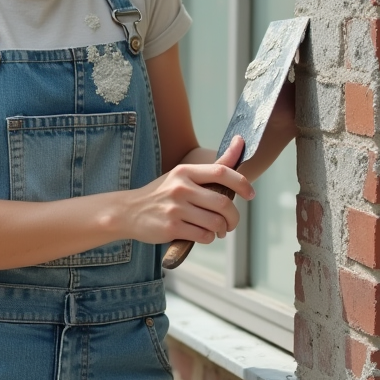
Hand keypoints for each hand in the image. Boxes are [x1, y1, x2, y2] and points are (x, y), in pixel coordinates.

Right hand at [126, 136, 255, 244]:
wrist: (128, 212)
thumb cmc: (163, 194)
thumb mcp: (184, 176)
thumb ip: (214, 166)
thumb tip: (240, 141)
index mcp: (185, 172)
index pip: (221, 172)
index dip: (242, 183)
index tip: (251, 194)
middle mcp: (180, 188)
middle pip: (223, 202)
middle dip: (234, 217)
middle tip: (231, 222)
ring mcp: (175, 208)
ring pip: (216, 222)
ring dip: (222, 229)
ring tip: (218, 230)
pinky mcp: (171, 227)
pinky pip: (204, 236)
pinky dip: (208, 238)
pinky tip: (201, 234)